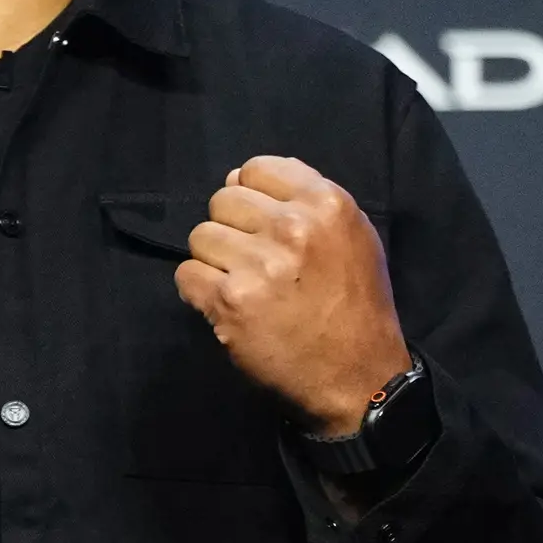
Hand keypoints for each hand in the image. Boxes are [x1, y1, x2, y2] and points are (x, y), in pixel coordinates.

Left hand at [177, 157, 412, 431]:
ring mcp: (259, 263)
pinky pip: (186, 274)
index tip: (260, 224)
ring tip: (244, 284)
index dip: (250, 196)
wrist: (356, 374)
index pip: (256, 169)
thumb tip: (235, 177)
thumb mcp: (351, 236)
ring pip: (200, 236)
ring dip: (214, 261)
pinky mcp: (230, 300)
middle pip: (222, 200)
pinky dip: (199, 291)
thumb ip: (301, 201)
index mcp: (326, 203)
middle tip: (252, 260)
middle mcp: (292, 227)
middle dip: (231, 229)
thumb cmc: (354, 304)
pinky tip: (227, 304)